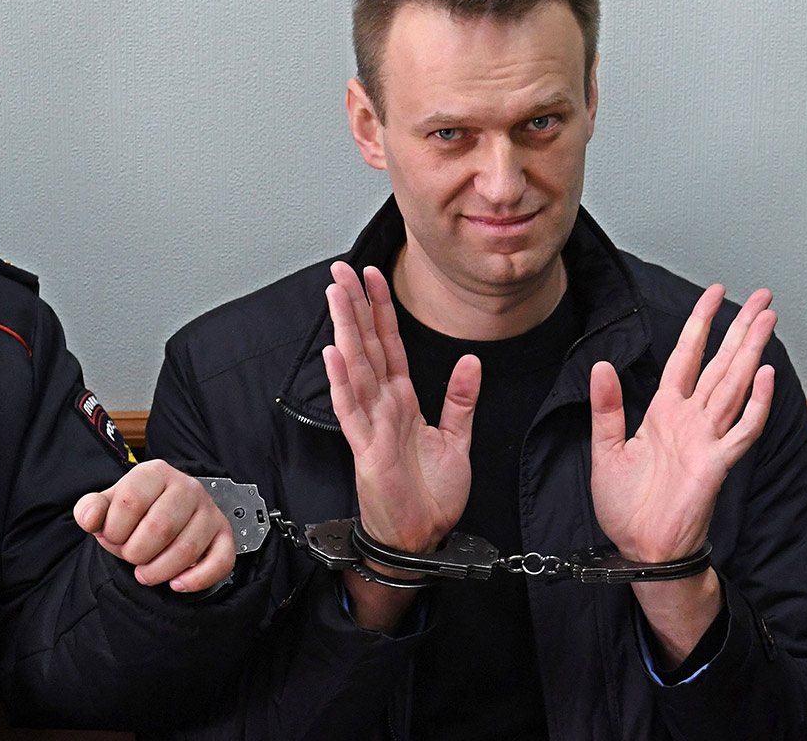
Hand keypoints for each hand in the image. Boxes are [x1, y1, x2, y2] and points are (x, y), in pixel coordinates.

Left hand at [73, 459, 234, 592]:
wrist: (163, 515)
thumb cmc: (134, 513)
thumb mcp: (107, 506)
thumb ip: (90, 509)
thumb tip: (88, 518)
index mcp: (155, 473)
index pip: (131, 500)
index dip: (114, 529)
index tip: (112, 537)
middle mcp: (187, 487)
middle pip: (160, 527)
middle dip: (137, 553)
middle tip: (131, 557)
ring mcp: (209, 510)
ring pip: (188, 549)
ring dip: (160, 571)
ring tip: (145, 574)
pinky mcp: (224, 534)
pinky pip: (220, 561)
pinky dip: (196, 580)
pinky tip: (176, 584)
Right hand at [324, 262, 480, 553]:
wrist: (422, 537)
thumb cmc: (431, 495)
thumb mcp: (457, 439)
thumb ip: (461, 399)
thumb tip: (471, 360)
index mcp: (402, 401)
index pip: (389, 344)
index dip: (381, 309)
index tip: (373, 276)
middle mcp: (382, 406)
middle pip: (366, 346)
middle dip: (354, 306)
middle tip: (342, 270)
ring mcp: (371, 425)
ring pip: (355, 368)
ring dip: (344, 330)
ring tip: (335, 296)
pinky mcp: (367, 449)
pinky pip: (352, 410)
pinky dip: (342, 382)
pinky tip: (335, 354)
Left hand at [590, 284, 775, 562]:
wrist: (640, 547)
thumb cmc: (626, 505)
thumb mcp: (605, 448)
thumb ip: (606, 407)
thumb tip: (600, 365)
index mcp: (664, 413)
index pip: (686, 357)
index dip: (699, 325)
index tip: (714, 294)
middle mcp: (689, 420)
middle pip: (720, 364)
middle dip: (740, 329)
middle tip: (762, 296)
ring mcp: (706, 440)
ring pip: (734, 386)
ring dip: (751, 353)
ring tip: (767, 320)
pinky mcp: (716, 464)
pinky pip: (741, 429)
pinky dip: (755, 403)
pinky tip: (764, 376)